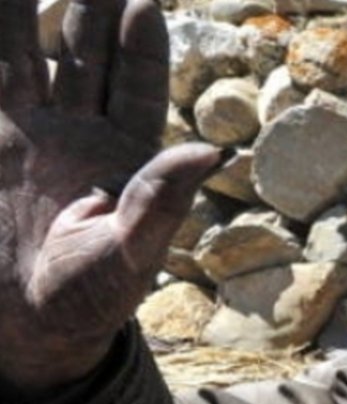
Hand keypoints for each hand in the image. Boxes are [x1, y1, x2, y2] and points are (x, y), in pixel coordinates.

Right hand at [0, 0, 222, 400]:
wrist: (28, 324)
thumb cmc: (91, 296)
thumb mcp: (131, 253)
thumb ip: (162, 201)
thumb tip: (213, 149)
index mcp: (125, 157)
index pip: (137, 88)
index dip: (141, 49)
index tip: (144, 5)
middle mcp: (80, 136)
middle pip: (87, 60)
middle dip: (91, 15)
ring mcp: (30, 135)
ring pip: (31, 60)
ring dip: (31, 18)